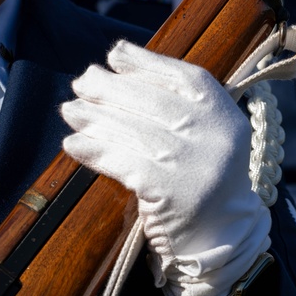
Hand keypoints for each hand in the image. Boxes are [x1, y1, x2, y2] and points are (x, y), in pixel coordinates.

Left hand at [61, 40, 270, 295]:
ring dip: (96, 118)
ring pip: (136, 131)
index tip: (114, 55)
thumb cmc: (201, 178)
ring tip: (70, 110)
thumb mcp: (205, 135)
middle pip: (155, 101)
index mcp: (225, 115)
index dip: (147, 63)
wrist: (222, 240)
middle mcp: (216, 137)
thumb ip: (175, 102)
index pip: (185, 77)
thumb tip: (118, 60)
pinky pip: (126, 164)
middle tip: (81, 82)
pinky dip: (96, 151)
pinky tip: (73, 144)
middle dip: (112, 88)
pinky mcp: (172, 194)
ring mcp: (195, 165)